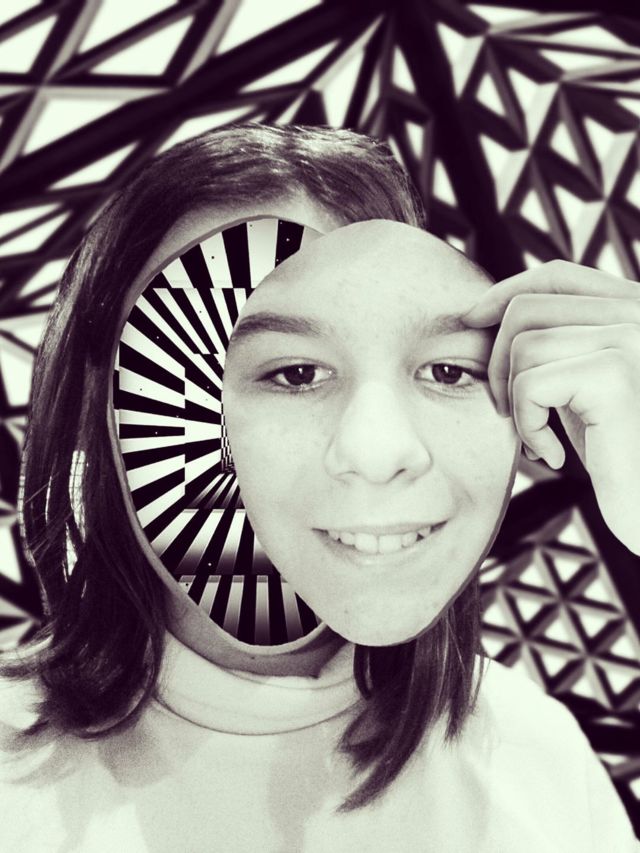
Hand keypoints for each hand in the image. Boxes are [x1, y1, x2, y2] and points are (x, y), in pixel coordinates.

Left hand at [462, 259, 639, 554]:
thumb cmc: (623, 458)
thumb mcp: (586, 387)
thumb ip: (561, 346)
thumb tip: (493, 314)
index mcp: (637, 310)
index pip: (558, 277)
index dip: (505, 293)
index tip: (473, 319)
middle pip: (528, 309)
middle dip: (498, 362)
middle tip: (507, 411)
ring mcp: (633, 339)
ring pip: (523, 347)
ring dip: (514, 402)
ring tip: (539, 438)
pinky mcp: (614, 374)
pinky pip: (529, 384)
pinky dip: (527, 425)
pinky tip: (555, 457)